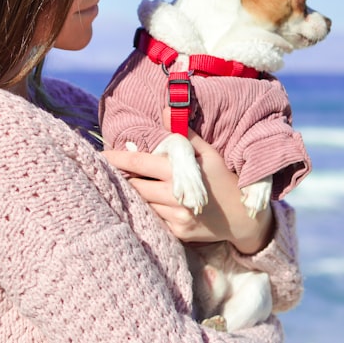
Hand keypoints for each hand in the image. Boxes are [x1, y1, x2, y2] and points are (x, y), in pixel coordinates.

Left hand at [103, 113, 273, 254]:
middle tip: (107, 170)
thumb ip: (184, 134)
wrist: (244, 219)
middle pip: (134, 186)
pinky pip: (153, 218)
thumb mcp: (209, 153)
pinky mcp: (177, 233)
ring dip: (133, 194)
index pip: (139, 164)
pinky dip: (148, 208)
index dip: (116, 159)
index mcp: (179, 174)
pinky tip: (147, 201)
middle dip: (121, 178)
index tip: (100, 156)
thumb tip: (165, 110)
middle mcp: (175, 198)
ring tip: (124, 184)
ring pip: (142, 203)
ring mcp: (176, 218)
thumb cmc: (224, 180)